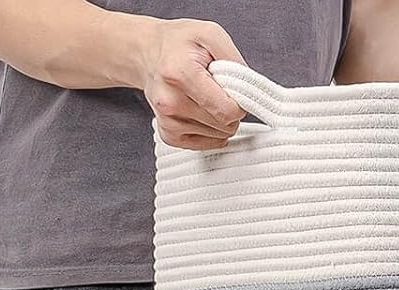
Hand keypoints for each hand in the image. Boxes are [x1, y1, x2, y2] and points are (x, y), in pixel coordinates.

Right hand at [131, 18, 246, 148]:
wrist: (148, 53)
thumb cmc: (180, 43)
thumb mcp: (210, 33)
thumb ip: (234, 61)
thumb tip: (249, 91)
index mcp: (180, 74)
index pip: (227, 110)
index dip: (240, 103)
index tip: (234, 90)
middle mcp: (170, 102)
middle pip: (224, 125)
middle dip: (230, 109)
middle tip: (218, 90)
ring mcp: (167, 122)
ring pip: (218, 136)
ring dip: (220, 119)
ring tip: (206, 97)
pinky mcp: (168, 135)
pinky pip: (205, 145)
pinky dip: (210, 131)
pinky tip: (202, 112)